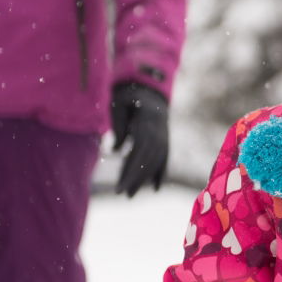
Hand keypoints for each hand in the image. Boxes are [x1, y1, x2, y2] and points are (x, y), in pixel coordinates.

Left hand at [111, 82, 168, 196]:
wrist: (151, 88)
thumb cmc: (129, 94)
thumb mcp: (119, 103)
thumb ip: (118, 125)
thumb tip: (116, 150)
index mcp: (146, 122)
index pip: (139, 151)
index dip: (130, 170)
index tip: (119, 187)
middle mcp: (159, 131)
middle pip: (149, 159)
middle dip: (136, 178)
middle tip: (123, 194)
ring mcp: (164, 136)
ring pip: (156, 161)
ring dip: (145, 178)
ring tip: (130, 194)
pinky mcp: (165, 139)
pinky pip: (164, 159)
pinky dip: (160, 173)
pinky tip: (155, 188)